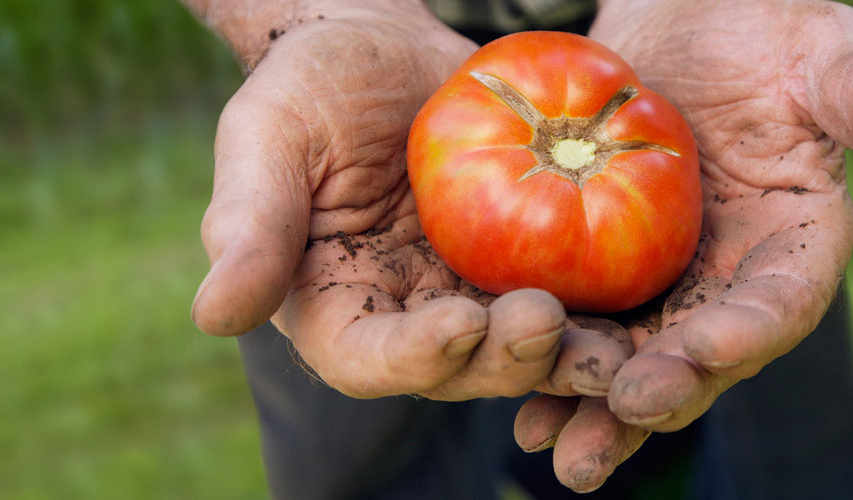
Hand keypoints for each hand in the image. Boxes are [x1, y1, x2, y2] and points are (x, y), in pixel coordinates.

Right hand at [189, 4, 629, 399]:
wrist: (382, 47)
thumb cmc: (309, 85)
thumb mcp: (268, 137)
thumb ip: (248, 224)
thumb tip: (213, 316)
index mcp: (335, 309)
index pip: (368, 359)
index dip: (413, 356)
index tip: (460, 322)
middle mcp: (406, 320)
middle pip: (458, 368)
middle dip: (504, 359)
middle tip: (550, 324)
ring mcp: (469, 296)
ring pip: (521, 348)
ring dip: (565, 355)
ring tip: (611, 346)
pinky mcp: (521, 266)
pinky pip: (564, 297)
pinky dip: (598, 309)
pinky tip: (639, 299)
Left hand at [512, 0, 852, 490]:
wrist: (679, 20)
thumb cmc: (759, 26)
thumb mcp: (813, 47)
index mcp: (794, 246)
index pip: (782, 300)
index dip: (751, 329)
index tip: (710, 349)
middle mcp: (729, 284)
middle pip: (702, 355)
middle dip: (666, 389)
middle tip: (624, 409)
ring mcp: (664, 286)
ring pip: (634, 361)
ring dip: (596, 408)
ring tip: (556, 447)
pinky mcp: (602, 276)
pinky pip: (579, 330)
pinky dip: (548, 368)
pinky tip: (512, 405)